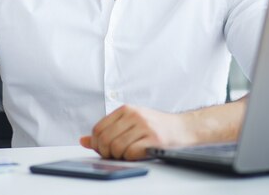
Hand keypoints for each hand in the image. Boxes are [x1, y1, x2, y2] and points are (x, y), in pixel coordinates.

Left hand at [80, 105, 194, 160]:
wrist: (184, 128)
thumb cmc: (156, 127)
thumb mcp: (130, 123)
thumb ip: (107, 130)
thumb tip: (84, 140)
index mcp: (125, 110)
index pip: (98, 129)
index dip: (97, 143)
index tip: (104, 149)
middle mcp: (134, 115)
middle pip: (105, 139)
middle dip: (106, 152)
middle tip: (114, 155)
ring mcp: (144, 126)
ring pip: (116, 147)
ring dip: (119, 156)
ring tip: (127, 154)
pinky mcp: (154, 139)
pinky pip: (131, 153)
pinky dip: (130, 157)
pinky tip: (137, 153)